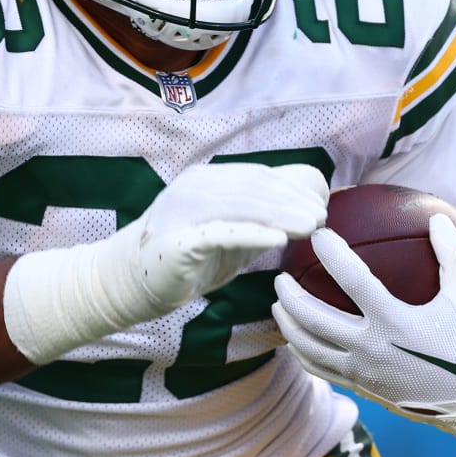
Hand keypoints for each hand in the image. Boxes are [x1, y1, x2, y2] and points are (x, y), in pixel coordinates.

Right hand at [131, 162, 328, 311]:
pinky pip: (219, 233)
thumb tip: (311, 206)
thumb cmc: (191, 255)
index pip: (259, 176)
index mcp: (209, 180)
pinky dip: (251, 233)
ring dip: (281, 215)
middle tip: (322, 217)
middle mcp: (195, 187)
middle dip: (293, 200)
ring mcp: (184, 211)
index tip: (322, 203)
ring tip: (311, 227)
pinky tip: (277, 238)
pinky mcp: (178, 241)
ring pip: (241, 206)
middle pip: (254, 187)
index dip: (293, 187)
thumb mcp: (232, 231)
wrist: (132, 280)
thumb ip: (263, 217)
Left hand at [273, 213, 455, 438]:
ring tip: (278, 304)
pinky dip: (301, 351)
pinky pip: (319, 368)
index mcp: (395, 321)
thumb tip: (439, 217)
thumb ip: (452, 254)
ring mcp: (361, 371)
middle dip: (290, 294)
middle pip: (314, 318)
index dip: (332, 254)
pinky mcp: (359, 387)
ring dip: (288, 324)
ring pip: (308, 347)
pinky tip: (295, 337)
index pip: (353, 280)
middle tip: (280, 275)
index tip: (317, 234)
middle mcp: (371, 348)